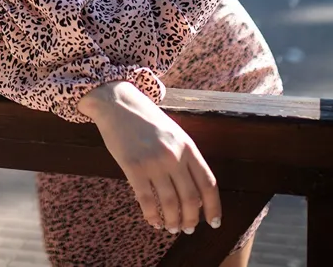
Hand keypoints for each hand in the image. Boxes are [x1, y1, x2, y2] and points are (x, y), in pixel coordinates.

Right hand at [82, 82, 221, 233]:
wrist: (118, 104)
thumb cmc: (146, 120)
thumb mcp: (174, 133)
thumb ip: (185, 158)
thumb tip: (195, 193)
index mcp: (188, 147)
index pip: (208, 183)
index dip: (213, 207)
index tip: (214, 223)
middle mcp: (174, 155)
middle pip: (191, 198)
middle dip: (191, 219)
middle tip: (188, 229)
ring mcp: (153, 162)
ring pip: (169, 203)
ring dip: (172, 221)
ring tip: (170, 228)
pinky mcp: (133, 167)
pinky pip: (146, 199)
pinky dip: (152, 215)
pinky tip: (153, 221)